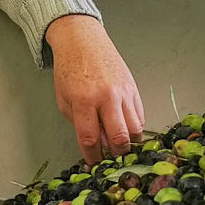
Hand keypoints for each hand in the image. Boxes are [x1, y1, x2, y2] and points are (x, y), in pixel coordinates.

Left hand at [46, 15, 144, 164]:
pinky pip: (140, 115)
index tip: (94, 164)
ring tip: (121, 146)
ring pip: (135, 129)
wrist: (82, 41)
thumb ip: (78, 123)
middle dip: (116, 154)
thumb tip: (95, 143)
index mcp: (84, 101)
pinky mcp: (134, 88)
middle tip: (112, 159)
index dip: (93, 157)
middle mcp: (107, 97)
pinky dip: (135, 127)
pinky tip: (126, 129)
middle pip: (119, 137)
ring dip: (129, 142)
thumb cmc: (69, 70)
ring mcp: (123, 92)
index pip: (90, 139)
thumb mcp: (64, 99)